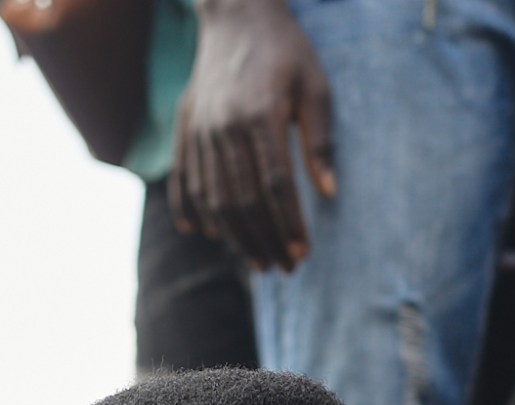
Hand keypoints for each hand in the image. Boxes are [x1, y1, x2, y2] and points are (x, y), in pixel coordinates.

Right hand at [169, 0, 336, 272]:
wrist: (236, 14)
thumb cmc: (285, 53)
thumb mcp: (315, 87)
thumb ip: (320, 141)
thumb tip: (330, 194)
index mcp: (261, 116)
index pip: (276, 186)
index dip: (288, 225)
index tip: (302, 254)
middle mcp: (225, 127)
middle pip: (243, 201)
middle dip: (265, 241)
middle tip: (284, 268)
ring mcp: (200, 130)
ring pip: (214, 198)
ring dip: (236, 237)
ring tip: (258, 261)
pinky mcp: (185, 129)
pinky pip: (184, 181)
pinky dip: (192, 212)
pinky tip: (208, 235)